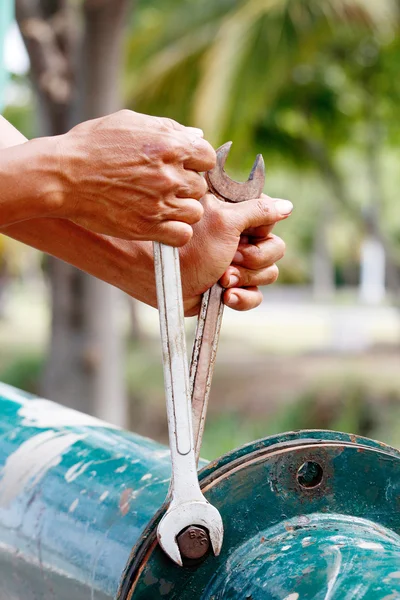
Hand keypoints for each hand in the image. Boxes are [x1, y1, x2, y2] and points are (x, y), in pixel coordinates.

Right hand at [54, 110, 215, 245]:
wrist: (63, 176)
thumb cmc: (92, 145)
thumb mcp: (130, 123)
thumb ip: (168, 129)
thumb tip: (196, 137)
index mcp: (170, 145)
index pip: (207, 157)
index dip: (196, 162)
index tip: (183, 167)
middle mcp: (169, 175)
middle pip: (200, 186)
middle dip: (186, 186)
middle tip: (164, 187)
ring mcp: (160, 203)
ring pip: (195, 212)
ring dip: (183, 210)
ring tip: (162, 206)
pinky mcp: (148, 227)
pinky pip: (183, 234)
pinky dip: (176, 232)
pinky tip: (161, 224)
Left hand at [179, 193, 291, 315]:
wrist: (163, 282)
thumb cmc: (186, 248)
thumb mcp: (224, 222)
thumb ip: (257, 211)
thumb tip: (286, 206)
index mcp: (235, 214)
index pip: (269, 216)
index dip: (262, 229)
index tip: (245, 233)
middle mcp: (238, 237)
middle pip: (275, 247)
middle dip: (254, 258)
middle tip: (231, 258)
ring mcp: (235, 263)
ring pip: (268, 272)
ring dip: (246, 277)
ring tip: (222, 278)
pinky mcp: (232, 287)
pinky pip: (256, 295)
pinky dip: (244, 297)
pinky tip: (226, 296)